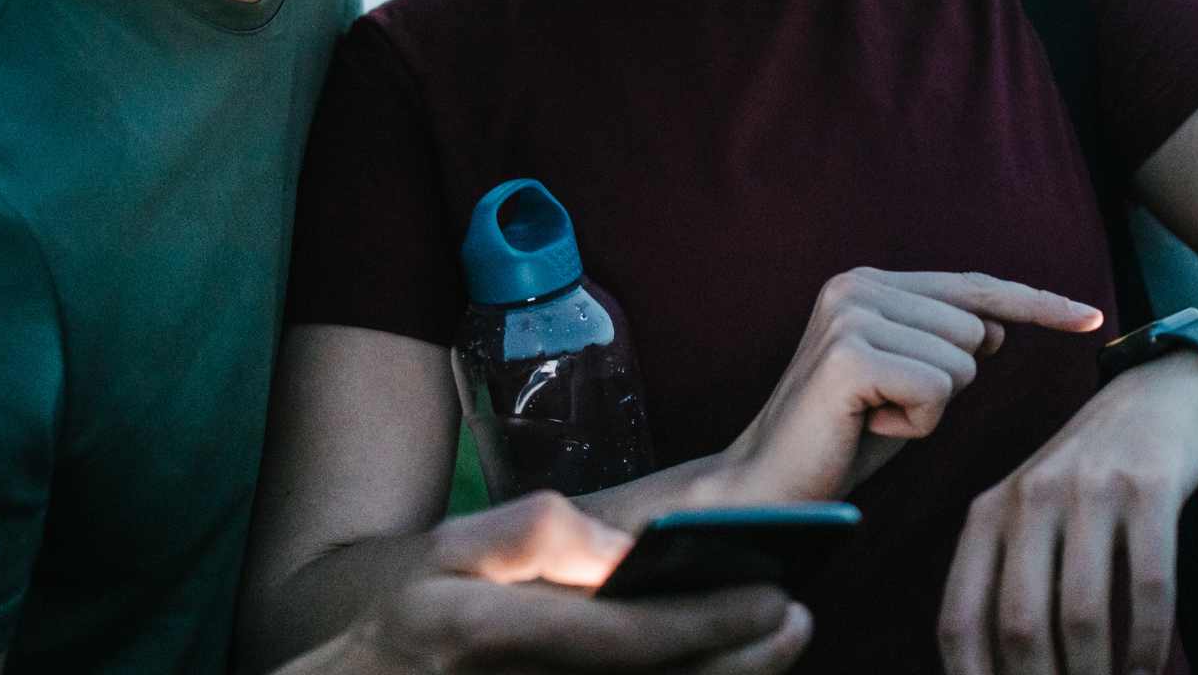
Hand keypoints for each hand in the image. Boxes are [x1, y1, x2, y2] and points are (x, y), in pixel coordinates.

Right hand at [275, 492, 811, 674]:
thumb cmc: (401, 604)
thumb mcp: (449, 548)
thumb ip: (538, 537)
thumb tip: (625, 556)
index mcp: (484, 635)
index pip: (622, 639)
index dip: (707, 621)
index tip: (775, 594)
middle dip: (737, 666)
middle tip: (795, 623)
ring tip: (773, 648)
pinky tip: (716, 673)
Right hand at [720, 269, 1102, 502]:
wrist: (768, 487)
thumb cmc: (841, 439)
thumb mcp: (905, 383)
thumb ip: (945, 346)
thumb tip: (998, 327)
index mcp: (870, 282)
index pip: (975, 287)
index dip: (1038, 304)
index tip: (1093, 316)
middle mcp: (858, 285)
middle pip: (977, 331)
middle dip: (948, 385)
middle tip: (884, 409)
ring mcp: (852, 315)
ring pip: (963, 364)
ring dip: (928, 408)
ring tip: (871, 418)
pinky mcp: (851, 355)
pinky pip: (938, 391)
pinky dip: (914, 425)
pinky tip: (867, 427)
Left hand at [937, 353, 1197, 674]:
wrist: (1156, 399)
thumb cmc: (1086, 481)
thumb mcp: (1030, 515)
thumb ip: (1009, 581)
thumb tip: (999, 668)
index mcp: (988, 514)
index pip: (960, 617)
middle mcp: (1030, 499)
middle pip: (1019, 624)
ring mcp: (1090, 490)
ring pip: (1082, 613)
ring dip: (1097, 673)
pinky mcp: (1149, 487)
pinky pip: (1148, 586)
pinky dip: (1149, 643)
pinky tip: (1149, 670)